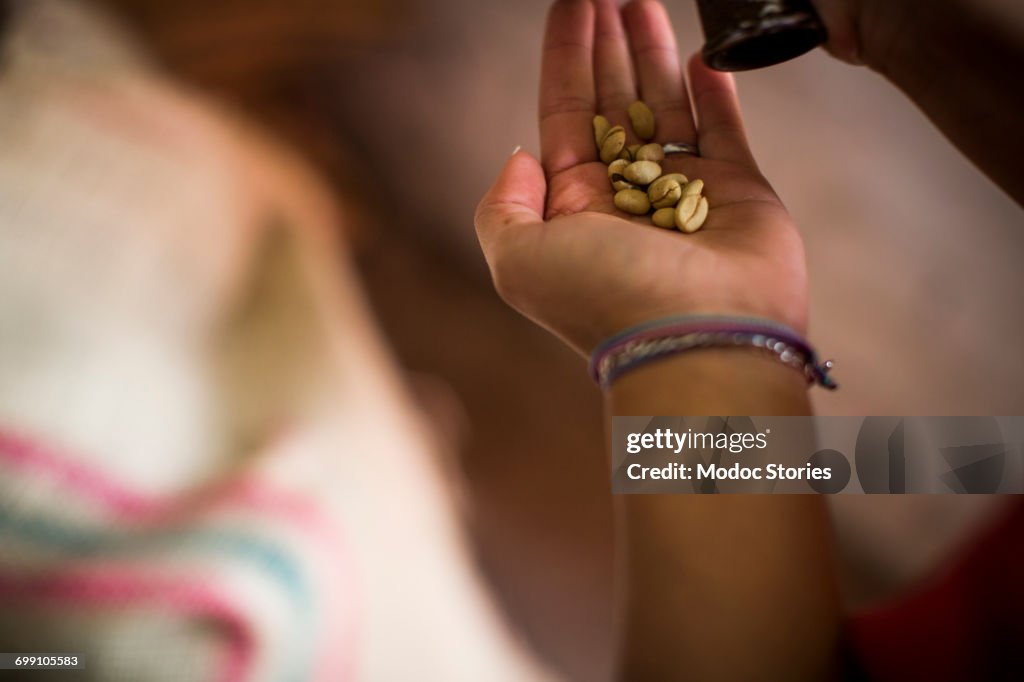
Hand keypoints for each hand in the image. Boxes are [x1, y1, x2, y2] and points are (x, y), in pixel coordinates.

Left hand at [475, 0, 807, 355]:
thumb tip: (522, 155)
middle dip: (609, 44)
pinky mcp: (737, 191)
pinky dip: (713, 90)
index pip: (565, 113)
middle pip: (614, 100)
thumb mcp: (518, 260)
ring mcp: (682, 191)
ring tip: (644, 0)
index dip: (566, 56)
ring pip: (665, 104)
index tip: (571, 4)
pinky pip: (722, 127)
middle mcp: (625, 195)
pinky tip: (701, 53)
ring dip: (655, 52)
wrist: (699, 337)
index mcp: (574, 206)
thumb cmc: (606, 298)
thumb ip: (502, 206)